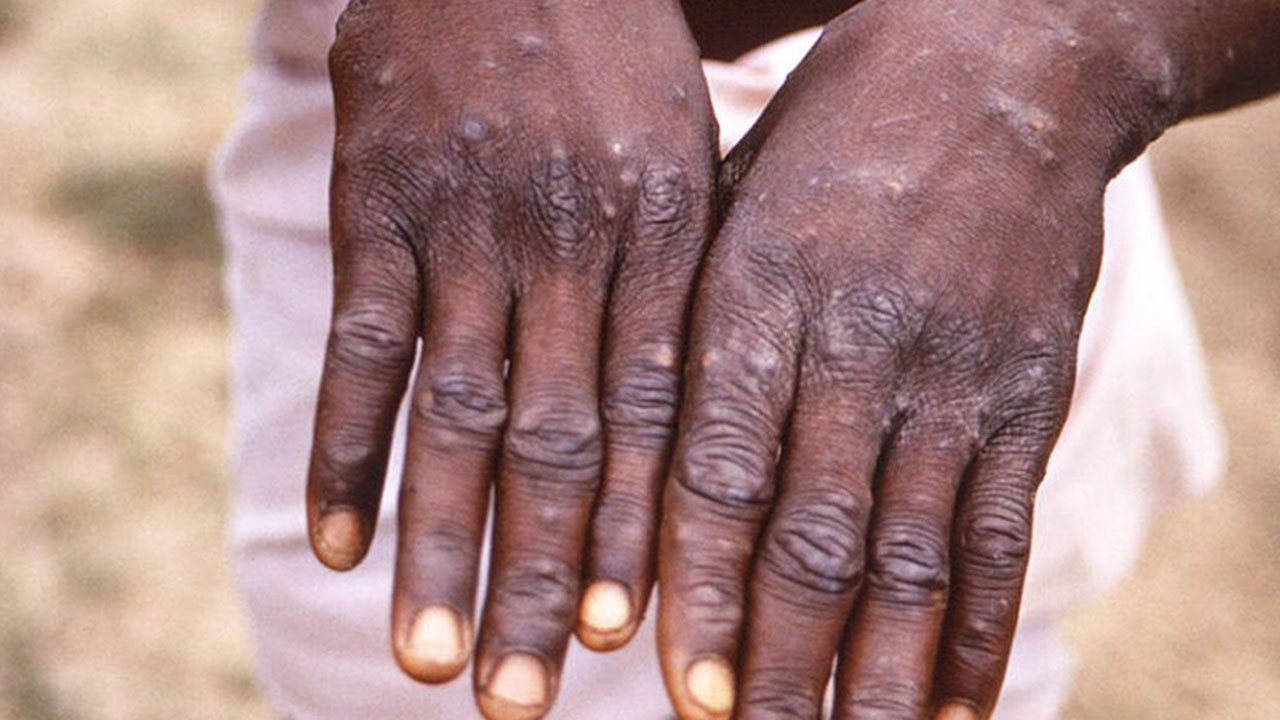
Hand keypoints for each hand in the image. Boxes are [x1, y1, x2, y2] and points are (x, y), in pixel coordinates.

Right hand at [305, 1, 715, 716]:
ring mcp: (467, 223)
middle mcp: (570, 241)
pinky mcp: (378, 201)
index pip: (657, 416)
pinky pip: (363, 342)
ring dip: (438, 545)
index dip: (644, 535)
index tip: (636, 644)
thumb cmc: (615, 68)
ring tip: (426, 660)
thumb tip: (683, 442)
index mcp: (664, 237)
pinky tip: (337, 543)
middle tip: (523, 699)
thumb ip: (683, 293)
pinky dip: (345, 447)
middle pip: (556, 441)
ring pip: (455, 411)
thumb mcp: (685, 160)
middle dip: (541, 578)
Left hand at [656, 1, 1141, 716]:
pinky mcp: (1030, 391)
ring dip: (878, 680)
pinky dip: (981, 635)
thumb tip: (627, 480)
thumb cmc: (830, 139)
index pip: (718, 473)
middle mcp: (857, 345)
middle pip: (812, 540)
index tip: (678, 692)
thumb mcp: (731, 204)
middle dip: (776, 666)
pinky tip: (957, 711)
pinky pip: (1003, 534)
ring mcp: (954, 374)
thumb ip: (688, 334)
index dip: (699, 593)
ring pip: (912, 559)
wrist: (1001, 63)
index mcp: (758, 294)